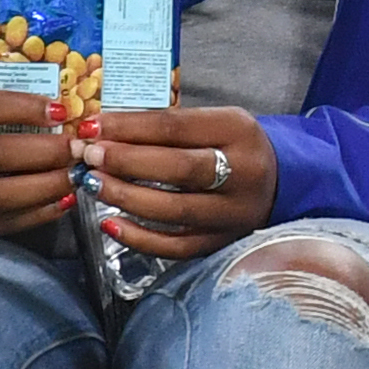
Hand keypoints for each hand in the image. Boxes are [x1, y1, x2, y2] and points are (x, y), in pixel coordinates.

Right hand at [0, 91, 75, 238]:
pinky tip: (63, 201)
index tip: (61, 112)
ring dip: (44, 186)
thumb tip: (64, 112)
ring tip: (76, 176)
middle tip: (79, 148)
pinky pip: (0, 223)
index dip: (23, 108)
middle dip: (43, 151)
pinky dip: (37, 213)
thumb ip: (2, 112)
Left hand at [69, 107, 278, 259]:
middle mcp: (243, 171)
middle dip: (126, 161)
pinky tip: (110, 224)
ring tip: (92, 184)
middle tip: (88, 155)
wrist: (280, 182)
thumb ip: (171, 127)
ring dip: (125, 196)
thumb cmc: (234, 146)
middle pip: (179, 167)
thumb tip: (108, 131)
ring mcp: (234, 212)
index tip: (92, 126)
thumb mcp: (216, 122)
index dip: (131, 126)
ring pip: (174, 209)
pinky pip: (176, 245)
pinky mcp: (222, 241)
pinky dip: (139, 237)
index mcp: (238, 130)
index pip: (178, 126)